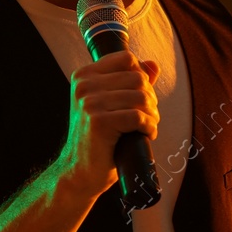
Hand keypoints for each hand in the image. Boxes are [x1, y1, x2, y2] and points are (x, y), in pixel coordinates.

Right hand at [57, 49, 159, 197]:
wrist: (79, 172)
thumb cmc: (98, 139)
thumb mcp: (110, 105)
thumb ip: (130, 82)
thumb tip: (153, 65)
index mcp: (84, 76)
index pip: (127, 59)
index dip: (141, 78)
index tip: (138, 99)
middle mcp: (84, 86)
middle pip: (138, 78)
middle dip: (150, 100)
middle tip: (145, 118)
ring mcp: (90, 103)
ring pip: (141, 98)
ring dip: (152, 115)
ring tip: (146, 128)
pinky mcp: (99, 122)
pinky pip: (139, 117)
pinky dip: (149, 128)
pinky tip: (145, 136)